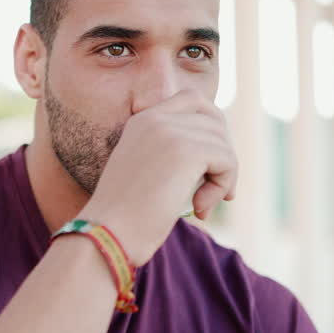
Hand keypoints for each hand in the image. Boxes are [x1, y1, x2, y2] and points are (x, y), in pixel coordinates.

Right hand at [76, 89, 237, 262]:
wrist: (106, 233)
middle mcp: (154, 119)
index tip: (208, 163)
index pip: (193, 99)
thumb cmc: (124, 216)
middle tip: (218, 186)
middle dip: (223, 151)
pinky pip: (227, 161)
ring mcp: (170, 132)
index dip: (211, 127)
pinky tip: (200, 209)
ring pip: (223, 143)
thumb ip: (171, 152)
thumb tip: (218, 150)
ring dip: (223, 177)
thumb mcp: (145, 171)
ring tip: (201, 204)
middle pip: (214, 118)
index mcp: (141, 121)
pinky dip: (222, 187)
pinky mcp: (186, 151)